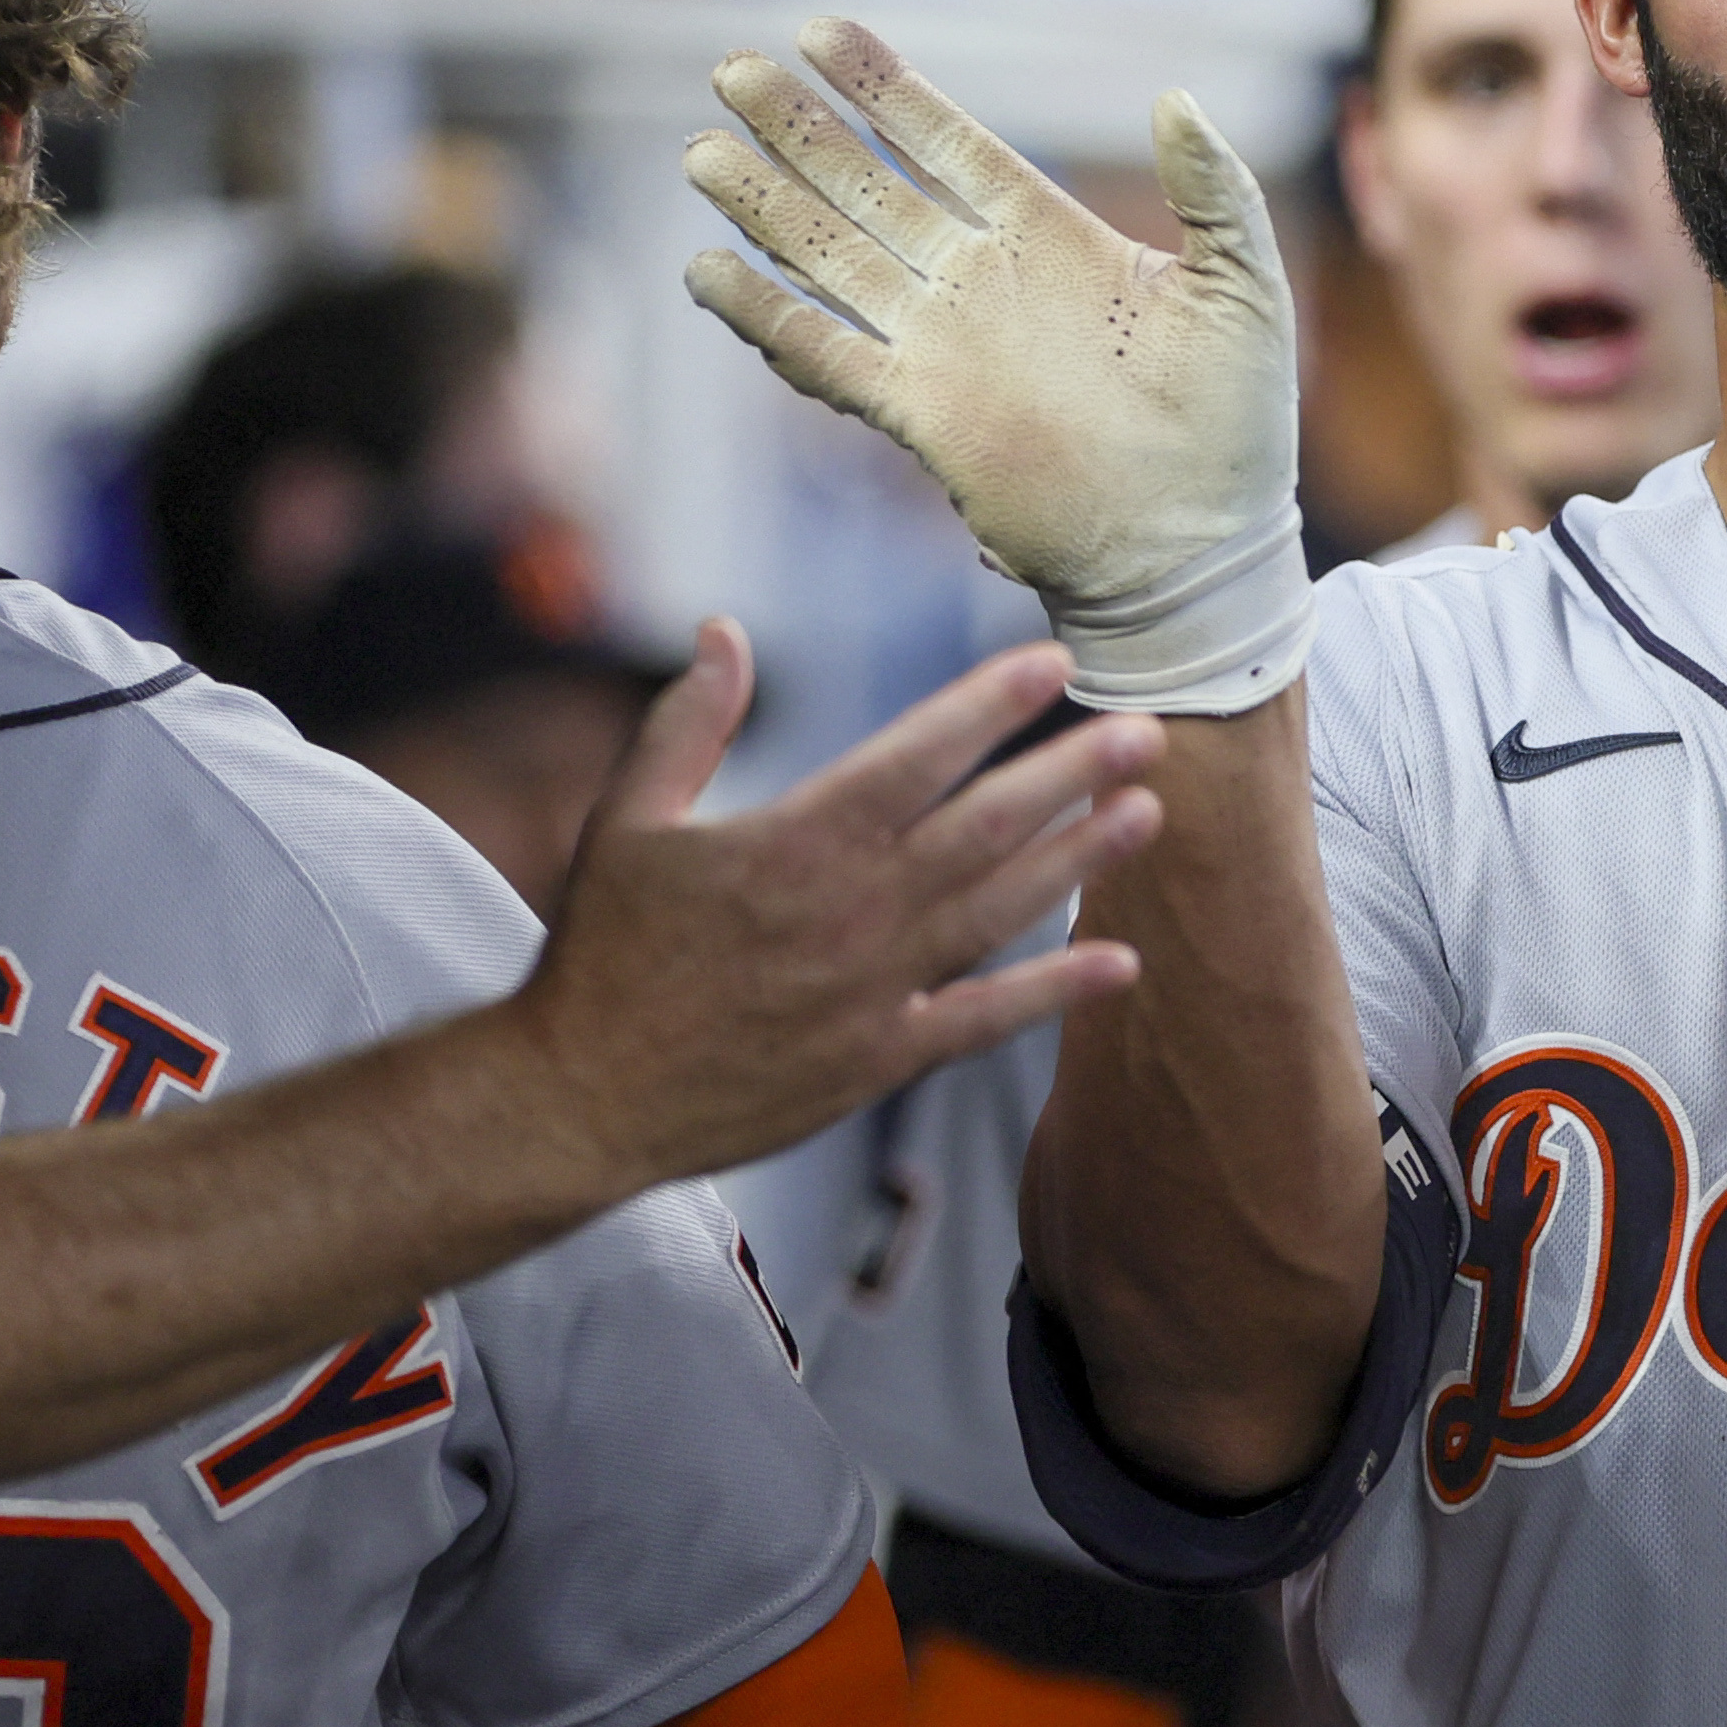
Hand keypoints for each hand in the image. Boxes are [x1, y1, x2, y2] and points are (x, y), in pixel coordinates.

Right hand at [509, 622, 1156, 1191]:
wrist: (580, 1098)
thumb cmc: (603, 953)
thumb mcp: (626, 820)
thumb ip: (687, 721)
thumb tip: (723, 628)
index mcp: (796, 842)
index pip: (917, 756)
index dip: (991, 706)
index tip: (1055, 664)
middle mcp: (851, 910)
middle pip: (985, 827)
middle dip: (1072, 774)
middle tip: (1147, 733)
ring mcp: (873, 989)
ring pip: (1000, 910)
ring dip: (1080, 860)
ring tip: (1146, 815)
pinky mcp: (879, 1059)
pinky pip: (982, 1019)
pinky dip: (1054, 991)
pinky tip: (1119, 962)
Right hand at [681, 17, 1311, 712]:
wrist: (1201, 548)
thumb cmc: (1238, 426)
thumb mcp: (1244, 288)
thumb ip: (1215, 191)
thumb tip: (1176, 95)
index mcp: (1051, 238)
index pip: (948, 143)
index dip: (884, 88)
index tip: (819, 30)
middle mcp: (983, 283)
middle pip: (868, 186)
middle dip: (800, 129)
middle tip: (732, 68)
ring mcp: (945, 346)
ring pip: (831, 256)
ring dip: (767, 206)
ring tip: (702, 149)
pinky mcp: (921, 413)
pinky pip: (825, 353)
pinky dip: (765, 315)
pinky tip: (708, 273)